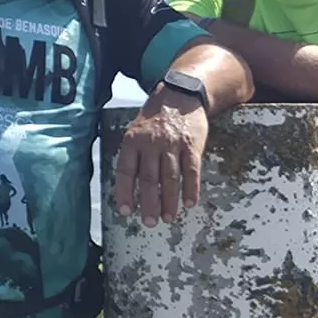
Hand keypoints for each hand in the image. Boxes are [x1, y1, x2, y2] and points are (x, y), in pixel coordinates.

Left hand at [114, 92, 208, 227]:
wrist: (180, 95)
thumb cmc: (154, 118)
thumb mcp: (135, 131)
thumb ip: (133, 156)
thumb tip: (128, 187)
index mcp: (133, 141)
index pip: (126, 171)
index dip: (125, 192)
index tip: (125, 211)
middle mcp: (152, 143)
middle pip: (149, 179)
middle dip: (149, 203)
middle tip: (149, 222)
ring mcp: (173, 144)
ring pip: (170, 178)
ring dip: (169, 201)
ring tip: (168, 218)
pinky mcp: (192, 145)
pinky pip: (191, 170)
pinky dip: (191, 189)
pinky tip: (189, 203)